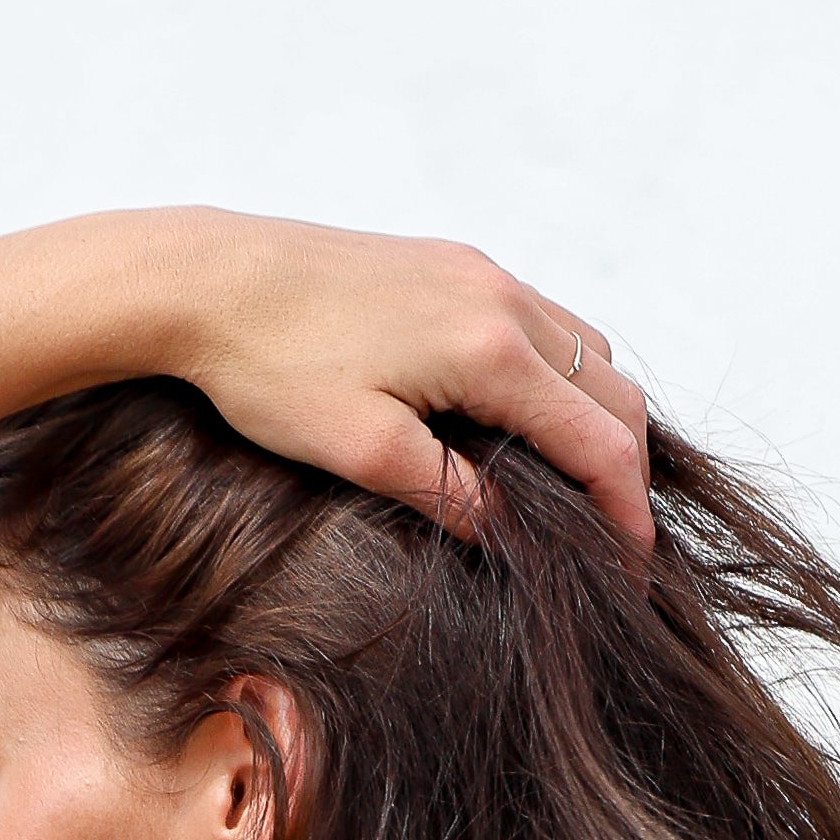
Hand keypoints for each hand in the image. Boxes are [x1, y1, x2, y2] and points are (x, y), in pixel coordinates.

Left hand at [167, 210, 653, 556]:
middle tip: (614, 543)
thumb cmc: (272, 369)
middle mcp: (502, 298)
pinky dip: (563, 382)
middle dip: (627, 473)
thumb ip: (451, 495)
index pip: (602, 443)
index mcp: (490, 348)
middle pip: (614, 394)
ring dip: (600, 422)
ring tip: (580, 492)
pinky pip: (545, 325)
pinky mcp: (454, 265)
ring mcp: (481, 272)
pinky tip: (530, 427)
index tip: (631, 573)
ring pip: (587, 354)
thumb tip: (514, 538)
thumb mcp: (364, 452)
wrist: (209, 279)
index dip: (628, 516)